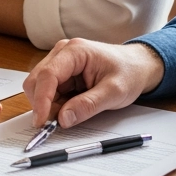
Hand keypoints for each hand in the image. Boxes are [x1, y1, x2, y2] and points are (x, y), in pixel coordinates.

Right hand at [23, 38, 165, 128]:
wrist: (137, 66)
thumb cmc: (129, 73)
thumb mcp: (114, 93)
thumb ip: (88, 105)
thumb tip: (63, 119)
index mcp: (75, 51)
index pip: (48, 75)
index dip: (41, 100)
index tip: (41, 121)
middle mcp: (62, 53)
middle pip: (37, 81)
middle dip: (42, 105)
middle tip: (56, 125)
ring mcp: (60, 63)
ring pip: (40, 88)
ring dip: (49, 106)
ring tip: (72, 114)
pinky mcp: (62, 74)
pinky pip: (49, 93)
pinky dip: (54, 105)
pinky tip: (71, 108)